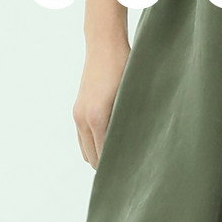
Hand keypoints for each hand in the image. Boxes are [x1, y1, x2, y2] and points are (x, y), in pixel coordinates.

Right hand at [73, 34, 130, 167]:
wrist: (104, 46)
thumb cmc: (125, 67)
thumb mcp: (133, 95)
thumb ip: (132, 121)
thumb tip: (142, 145)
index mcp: (97, 118)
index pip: (104, 156)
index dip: (117, 168)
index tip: (131, 176)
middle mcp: (83, 119)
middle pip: (92, 158)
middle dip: (108, 166)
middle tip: (130, 172)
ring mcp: (78, 114)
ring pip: (85, 150)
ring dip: (99, 156)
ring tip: (121, 159)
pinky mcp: (78, 109)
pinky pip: (82, 138)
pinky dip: (93, 144)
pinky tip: (111, 142)